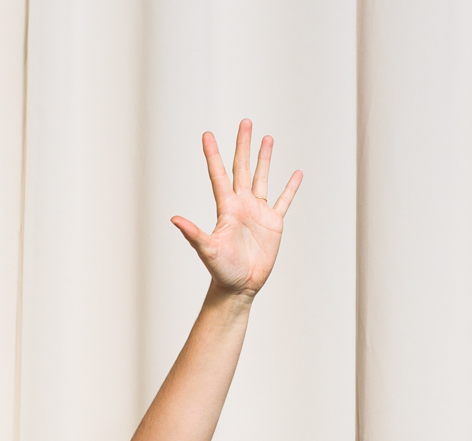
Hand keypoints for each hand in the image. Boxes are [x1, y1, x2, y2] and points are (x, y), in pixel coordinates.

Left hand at [171, 119, 298, 295]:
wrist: (239, 286)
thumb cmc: (221, 271)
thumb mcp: (207, 251)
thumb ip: (193, 234)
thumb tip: (175, 219)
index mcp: (226, 208)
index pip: (219, 174)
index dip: (213, 155)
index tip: (207, 134)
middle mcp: (241, 205)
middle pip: (242, 168)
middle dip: (243, 145)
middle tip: (245, 122)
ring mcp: (258, 212)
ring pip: (262, 178)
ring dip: (265, 158)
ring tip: (267, 137)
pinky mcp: (273, 223)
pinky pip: (283, 200)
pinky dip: (290, 187)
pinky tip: (296, 173)